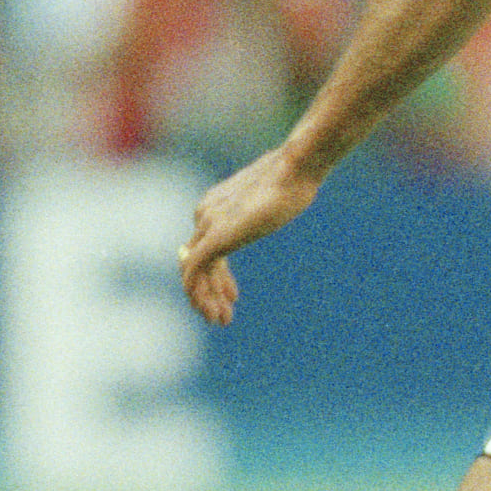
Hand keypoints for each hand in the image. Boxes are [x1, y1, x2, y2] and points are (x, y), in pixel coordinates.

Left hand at [179, 148, 318, 326]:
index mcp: (217, 203)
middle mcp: (205, 214)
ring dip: (205, 299)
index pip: (207, 246)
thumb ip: (269, 200)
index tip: (233, 296)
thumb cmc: (297, 176)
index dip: (218, 276)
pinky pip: (195, 272)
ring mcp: (207, 224)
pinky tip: (213, 310)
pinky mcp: (215, 237)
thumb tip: (290, 190)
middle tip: (224, 317)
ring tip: (221, 321)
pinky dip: (200, 294)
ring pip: (194, 271)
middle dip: (210, 291)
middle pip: (197, 261)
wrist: (294, 170)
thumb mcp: (278, 192)